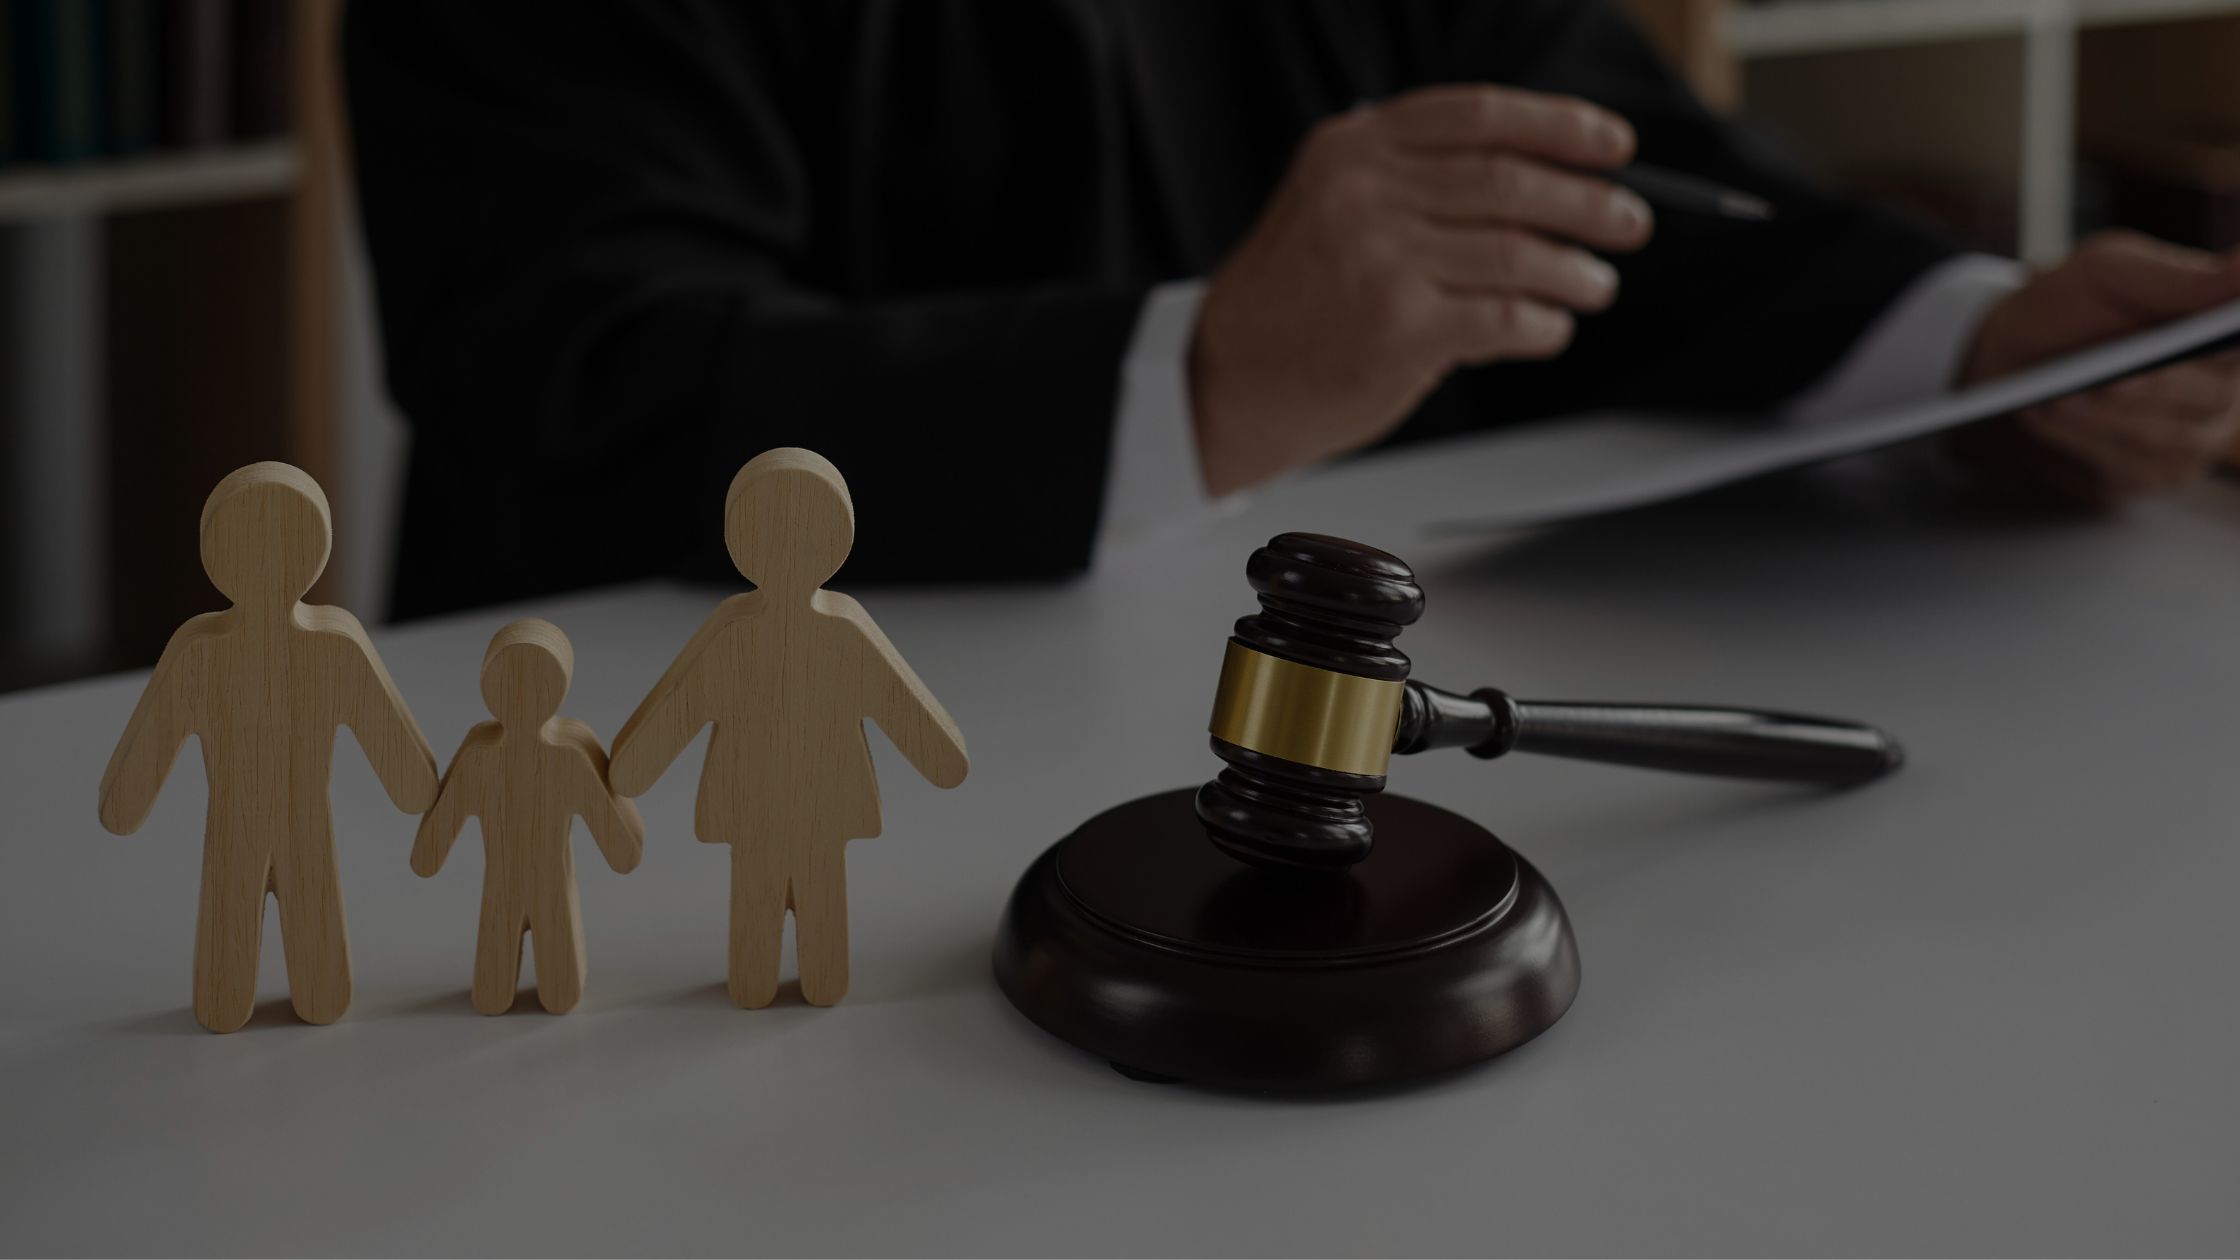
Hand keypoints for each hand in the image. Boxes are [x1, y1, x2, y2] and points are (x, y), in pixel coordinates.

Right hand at [1190, 84, 1654, 496]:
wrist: (1223, 383)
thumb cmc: (1289, 305)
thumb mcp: (1331, 208)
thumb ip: (1413, 183)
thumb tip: (1540, 185)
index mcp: (1352, 149)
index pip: (1478, 115)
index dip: (1558, 125)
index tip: (1611, 143)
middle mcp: (1365, 194)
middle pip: (1509, 180)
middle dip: (1586, 201)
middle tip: (1628, 221)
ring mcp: (1382, 259)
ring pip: (1519, 251)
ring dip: (1574, 271)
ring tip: (1596, 283)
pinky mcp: (1400, 327)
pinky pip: (1506, 317)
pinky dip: (1544, 324)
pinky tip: (1551, 328)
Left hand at [1954, 232, 2239, 506]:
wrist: (2012, 354)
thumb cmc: (2071, 306)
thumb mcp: (2111, 272)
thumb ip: (2179, 278)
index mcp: (2226, 339)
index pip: (2236, 350)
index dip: (2209, 356)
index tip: (2158, 361)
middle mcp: (2219, 395)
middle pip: (2207, 402)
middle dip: (2147, 393)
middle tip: (2099, 385)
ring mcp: (2187, 443)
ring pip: (2162, 442)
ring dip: (2104, 421)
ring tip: (2056, 399)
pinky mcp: (2143, 475)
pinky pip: (2123, 470)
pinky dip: (2081, 443)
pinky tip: (2046, 418)